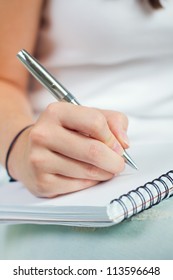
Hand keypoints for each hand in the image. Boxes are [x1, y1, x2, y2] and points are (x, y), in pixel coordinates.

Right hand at [8, 102, 128, 197]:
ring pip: (88, 171)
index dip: (113, 137)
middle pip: (93, 150)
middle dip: (114, 161)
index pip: (95, 122)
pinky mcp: (42, 182)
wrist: (28, 153)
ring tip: (104, 169)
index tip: (117, 146)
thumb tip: (124, 143)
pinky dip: (91, 182)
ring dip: (105, 173)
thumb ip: (112, 121)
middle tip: (118, 163)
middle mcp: (43, 134)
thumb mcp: (86, 117)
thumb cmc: (64, 134)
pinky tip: (87, 176)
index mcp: (55, 112)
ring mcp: (39, 160)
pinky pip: (79, 186)